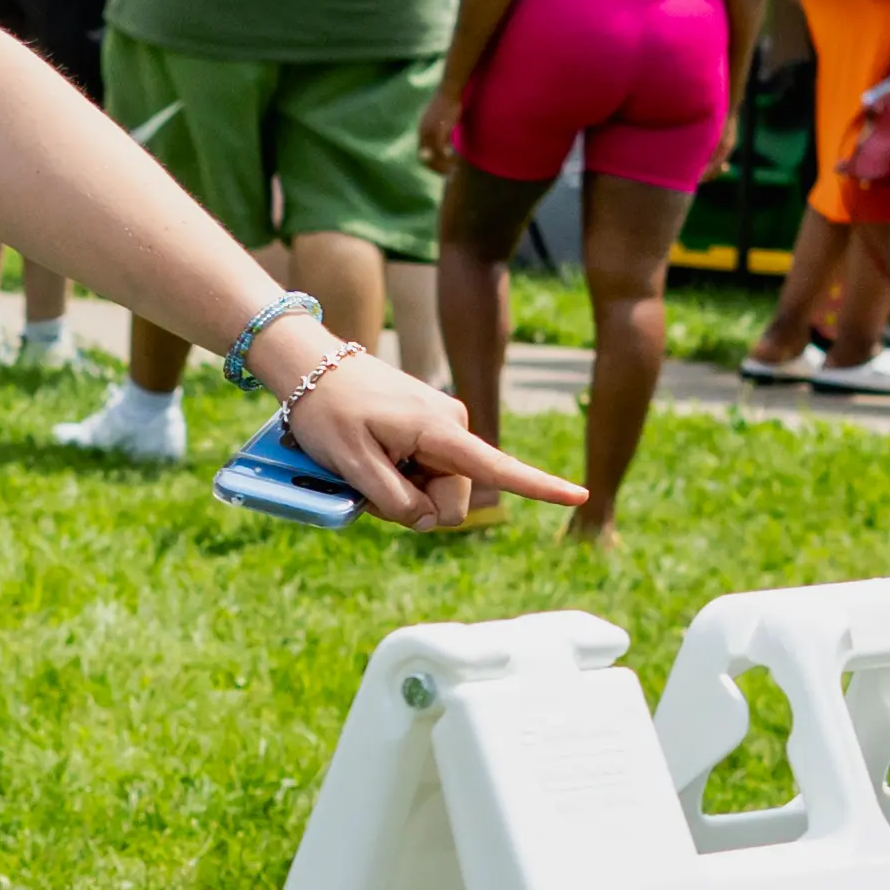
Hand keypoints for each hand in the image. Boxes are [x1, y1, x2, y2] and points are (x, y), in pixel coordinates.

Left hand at [270, 333, 586, 534]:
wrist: (310, 367)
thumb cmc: (328, 412)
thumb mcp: (353, 466)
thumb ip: (394, 502)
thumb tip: (430, 522)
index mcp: (440, 430)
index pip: (497, 467)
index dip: (540, 488)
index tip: (579, 497)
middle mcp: (452, 426)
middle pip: (451, 500)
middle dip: (413, 507)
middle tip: (365, 484)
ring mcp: (442, 428)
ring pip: (436, 490)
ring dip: (402, 493)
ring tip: (365, 464)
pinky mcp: (430, 430)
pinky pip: (425, 472)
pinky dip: (400, 477)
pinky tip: (373, 458)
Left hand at [424, 81, 479, 174]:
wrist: (450, 89)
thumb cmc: (449, 102)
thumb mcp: (442, 118)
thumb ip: (441, 131)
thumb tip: (445, 143)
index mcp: (422, 131)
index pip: (422, 155)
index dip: (431, 165)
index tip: (441, 171)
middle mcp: (423, 131)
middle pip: (426, 158)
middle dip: (437, 168)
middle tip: (448, 175)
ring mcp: (431, 130)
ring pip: (434, 155)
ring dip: (444, 164)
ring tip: (454, 169)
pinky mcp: (441, 127)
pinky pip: (442, 147)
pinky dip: (447, 156)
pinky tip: (455, 159)